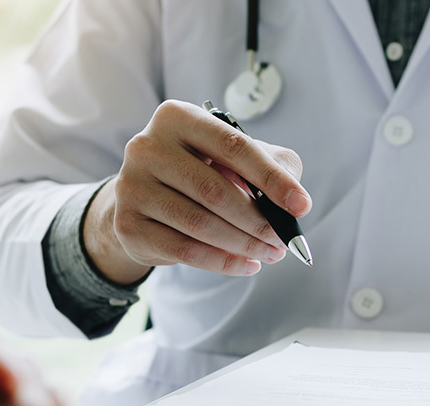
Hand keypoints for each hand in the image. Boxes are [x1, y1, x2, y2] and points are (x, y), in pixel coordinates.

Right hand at [83, 99, 311, 284]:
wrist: (144, 198)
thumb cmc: (200, 170)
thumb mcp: (236, 157)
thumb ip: (272, 165)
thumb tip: (295, 201)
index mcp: (177, 117)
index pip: (233, 146)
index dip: (272, 178)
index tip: (301, 206)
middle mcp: (147, 146)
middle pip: (215, 191)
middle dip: (259, 221)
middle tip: (284, 240)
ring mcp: (132, 186)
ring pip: (200, 224)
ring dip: (244, 244)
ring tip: (270, 253)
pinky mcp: (128, 224)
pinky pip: (185, 250)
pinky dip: (223, 262)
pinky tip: (247, 264)